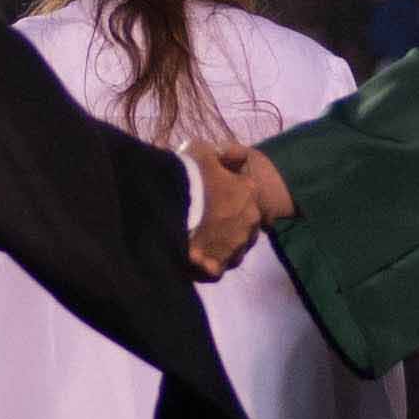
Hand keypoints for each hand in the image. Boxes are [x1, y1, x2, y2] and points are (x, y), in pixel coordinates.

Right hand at [187, 141, 292, 277]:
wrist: (168, 204)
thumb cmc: (187, 175)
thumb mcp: (199, 150)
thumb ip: (211, 151)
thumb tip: (216, 153)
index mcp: (249, 190)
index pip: (245, 191)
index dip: (226, 191)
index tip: (210, 193)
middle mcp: (250, 219)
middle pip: (242, 222)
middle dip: (226, 220)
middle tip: (203, 218)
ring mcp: (236, 245)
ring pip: (232, 246)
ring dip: (219, 243)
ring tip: (198, 240)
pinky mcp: (218, 266)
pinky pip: (215, 268)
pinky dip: (206, 264)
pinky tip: (191, 257)